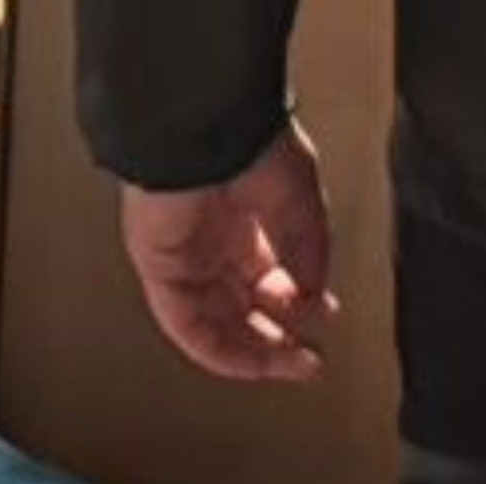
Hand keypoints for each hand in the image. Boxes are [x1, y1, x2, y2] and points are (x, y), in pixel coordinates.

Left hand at [121, 124, 337, 384]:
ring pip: (215, 321)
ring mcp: (184, 253)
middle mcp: (212, 237)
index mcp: (244, 213)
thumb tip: (314, 298)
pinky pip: (185, 324)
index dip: (300, 300)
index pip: (269, 272)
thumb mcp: (301, 201)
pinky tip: (249, 360)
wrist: (207, 121)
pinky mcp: (159, 265)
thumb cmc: (250, 139)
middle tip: (307, 356)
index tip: (326, 315)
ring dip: (254, 350)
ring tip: (291, 363)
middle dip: (278, 334)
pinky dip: (217, 349)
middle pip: (242, 304)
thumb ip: (310, 252)